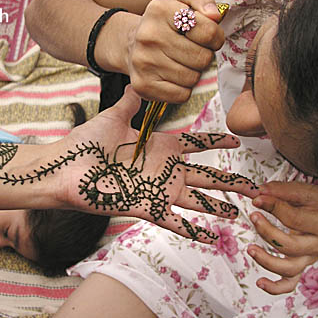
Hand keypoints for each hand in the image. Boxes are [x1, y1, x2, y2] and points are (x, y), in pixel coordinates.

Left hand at [53, 86, 258, 243]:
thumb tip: (141, 80)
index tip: (236, 140)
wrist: (63, 169)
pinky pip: (175, 221)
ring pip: (197, 200)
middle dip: (231, 182)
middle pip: (207, 176)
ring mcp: (158, 190)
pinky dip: (194, 230)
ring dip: (218, 207)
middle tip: (254, 187)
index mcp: (161, 146)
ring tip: (239, 213)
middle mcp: (165, 170)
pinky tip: (212, 237)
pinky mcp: (147, 207)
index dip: (217, 141)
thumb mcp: (114, 116)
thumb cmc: (85, 144)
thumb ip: (132, 101)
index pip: (197, 143)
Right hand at [124, 0, 224, 102]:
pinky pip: (181, 95)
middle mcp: (148, 36)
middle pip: (202, 58)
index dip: (215, 37)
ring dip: (194, 72)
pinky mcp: (143, 85)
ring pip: (192, 78)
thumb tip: (214, 15)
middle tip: (193, 50)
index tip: (207, 36)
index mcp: (160, 10)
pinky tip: (174, 75)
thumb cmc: (165, 21)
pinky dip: (183, 88)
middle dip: (204, 56)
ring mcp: (144, 62)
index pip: (208, 31)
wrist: (132, 41)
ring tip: (182, 61)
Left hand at [246, 182, 317, 293]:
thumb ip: (281, 191)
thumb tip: (259, 193)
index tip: (257, 200)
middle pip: (291, 246)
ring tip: (250, 249)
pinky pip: (289, 284)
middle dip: (268, 232)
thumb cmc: (317, 203)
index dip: (273, 208)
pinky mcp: (302, 267)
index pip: (294, 219)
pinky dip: (275, 287)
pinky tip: (260, 282)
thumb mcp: (304, 191)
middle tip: (254, 217)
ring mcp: (310, 259)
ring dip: (267, 261)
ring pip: (289, 269)